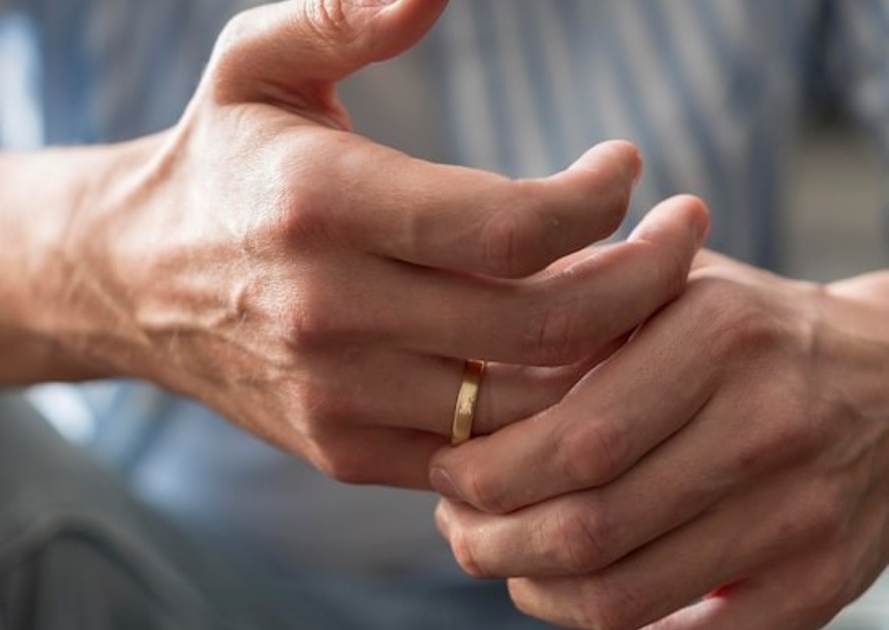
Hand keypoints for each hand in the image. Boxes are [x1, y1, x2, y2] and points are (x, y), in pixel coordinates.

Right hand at [43, 0, 707, 487]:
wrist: (130, 282)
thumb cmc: (218, 161)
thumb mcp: (254, 60)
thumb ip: (341, 12)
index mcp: (319, 206)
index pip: (511, 227)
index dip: (601, 201)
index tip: (627, 166)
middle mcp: (328, 311)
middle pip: (543, 326)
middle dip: (646, 281)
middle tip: (685, 236)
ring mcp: (335, 394)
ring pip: (523, 406)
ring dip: (606, 356)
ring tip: (638, 297)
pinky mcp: (340, 447)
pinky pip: (476, 454)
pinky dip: (539, 416)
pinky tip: (562, 359)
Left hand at [431, 251, 888, 628]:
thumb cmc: (746, 329)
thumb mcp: (672, 284)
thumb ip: (579, 306)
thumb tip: (463, 358)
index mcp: (717, 338)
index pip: (574, 439)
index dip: (488, 473)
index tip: (444, 470)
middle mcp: (766, 426)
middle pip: (588, 527)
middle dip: (490, 540)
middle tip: (455, 523)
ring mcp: (799, 515)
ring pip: (623, 597)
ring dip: (533, 590)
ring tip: (499, 555)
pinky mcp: (819, 583)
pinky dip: (608, 627)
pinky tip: (570, 591)